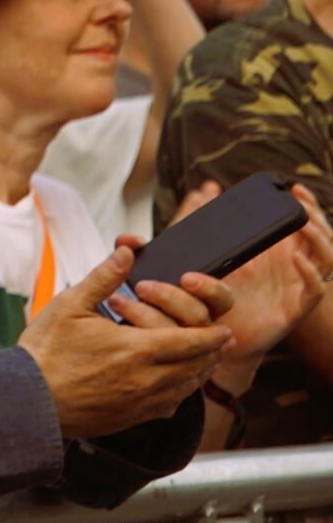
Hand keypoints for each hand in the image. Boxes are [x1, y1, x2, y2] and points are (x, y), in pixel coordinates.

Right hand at [19, 243, 233, 437]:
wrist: (27, 400)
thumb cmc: (45, 352)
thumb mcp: (69, 306)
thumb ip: (103, 278)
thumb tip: (126, 253)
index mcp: (137, 348)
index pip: (193, 340)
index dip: (213, 334)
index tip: (223, 328)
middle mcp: (148, 379)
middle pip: (198, 365)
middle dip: (213, 352)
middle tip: (219, 342)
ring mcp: (142, 402)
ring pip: (187, 387)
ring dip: (199, 371)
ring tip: (202, 360)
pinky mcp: (132, 418)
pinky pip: (171, 406)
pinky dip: (180, 393)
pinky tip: (174, 385)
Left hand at [184, 183, 332, 372]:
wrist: (208, 334)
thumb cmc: (209, 292)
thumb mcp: (208, 251)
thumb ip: (203, 220)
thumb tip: (206, 189)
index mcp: (279, 252)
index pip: (305, 225)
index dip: (307, 206)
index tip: (293, 188)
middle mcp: (294, 268)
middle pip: (322, 238)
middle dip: (316, 216)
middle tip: (300, 201)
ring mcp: (297, 288)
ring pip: (327, 260)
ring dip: (320, 239)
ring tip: (304, 225)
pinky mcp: (295, 309)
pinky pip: (315, 290)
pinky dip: (311, 272)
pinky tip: (297, 258)